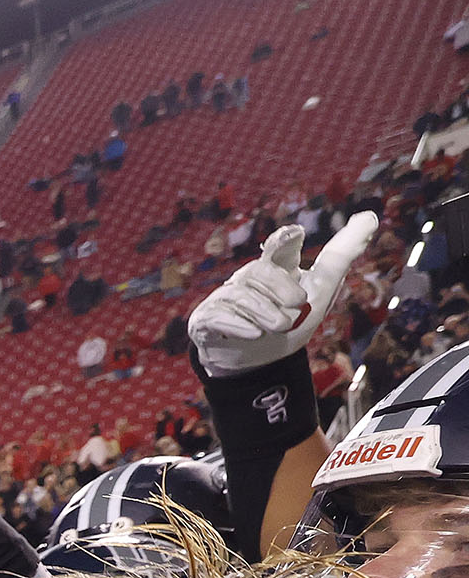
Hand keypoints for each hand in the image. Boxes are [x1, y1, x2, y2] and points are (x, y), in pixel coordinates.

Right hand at [188, 212, 377, 377]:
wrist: (259, 362)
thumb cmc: (291, 318)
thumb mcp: (322, 287)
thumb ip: (343, 253)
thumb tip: (370, 215)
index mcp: (278, 267)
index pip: (281, 247)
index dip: (285, 240)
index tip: (293, 236)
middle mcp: (249, 278)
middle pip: (262, 270)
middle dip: (281, 286)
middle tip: (299, 303)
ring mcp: (226, 298)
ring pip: (242, 294)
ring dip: (265, 311)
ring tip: (281, 326)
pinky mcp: (206, 321)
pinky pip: (217, 316)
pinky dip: (237, 324)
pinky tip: (254, 333)